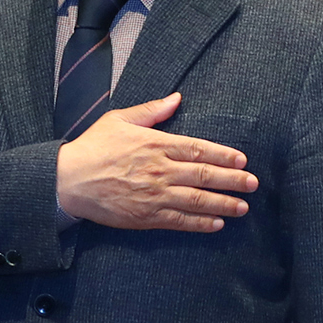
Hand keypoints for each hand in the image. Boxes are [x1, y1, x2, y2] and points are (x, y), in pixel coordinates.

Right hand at [56, 92, 257, 231]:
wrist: (68, 180)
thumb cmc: (93, 147)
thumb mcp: (120, 119)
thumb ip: (152, 111)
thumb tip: (177, 98)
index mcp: (156, 144)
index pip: (198, 149)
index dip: (224, 155)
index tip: (242, 160)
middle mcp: (159, 170)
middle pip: (204, 175)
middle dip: (232, 180)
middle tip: (253, 184)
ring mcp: (154, 196)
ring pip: (197, 200)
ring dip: (223, 204)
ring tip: (243, 207)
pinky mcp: (146, 216)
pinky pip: (180, 221)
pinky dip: (200, 223)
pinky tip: (217, 223)